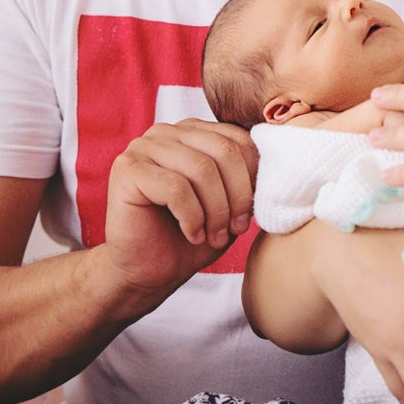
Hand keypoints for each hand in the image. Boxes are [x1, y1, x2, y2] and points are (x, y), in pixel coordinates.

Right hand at [94, 119, 257, 301]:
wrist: (147, 271)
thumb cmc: (190, 236)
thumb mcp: (228, 204)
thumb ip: (245, 178)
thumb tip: (277, 166)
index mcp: (193, 131)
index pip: (238, 139)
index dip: (252, 178)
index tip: (249, 214)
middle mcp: (166, 132)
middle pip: (223, 151)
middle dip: (237, 195)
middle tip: (235, 228)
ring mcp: (142, 147)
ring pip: (201, 169)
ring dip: (215, 210)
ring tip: (214, 236)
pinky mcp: (126, 169)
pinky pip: (175, 187)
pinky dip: (192, 217)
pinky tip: (192, 234)